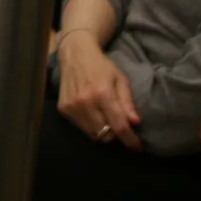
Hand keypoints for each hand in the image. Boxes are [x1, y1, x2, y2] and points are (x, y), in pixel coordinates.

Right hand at [57, 33, 142, 150]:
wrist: (75, 53)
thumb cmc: (101, 66)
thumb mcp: (120, 79)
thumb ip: (127, 102)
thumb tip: (135, 123)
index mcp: (103, 94)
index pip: (119, 126)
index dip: (130, 140)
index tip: (137, 147)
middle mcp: (86, 102)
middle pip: (105, 135)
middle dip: (115, 134)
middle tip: (118, 125)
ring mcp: (72, 106)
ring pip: (92, 134)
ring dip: (102, 131)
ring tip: (105, 118)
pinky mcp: (63, 108)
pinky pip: (80, 127)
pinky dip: (89, 124)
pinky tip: (91, 112)